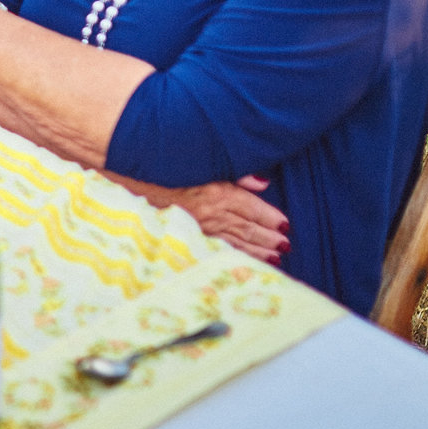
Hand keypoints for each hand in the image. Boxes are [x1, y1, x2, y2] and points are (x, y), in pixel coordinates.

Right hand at [166, 176, 289, 264]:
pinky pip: (219, 250)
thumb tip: (263, 183)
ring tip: (276, 258)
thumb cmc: (177, 171)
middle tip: (286, 245)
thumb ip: (238, 175)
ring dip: (258, 252)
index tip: (285, 225)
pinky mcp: (192, 239)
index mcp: (219, 193)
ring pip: (236, 243)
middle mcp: (213, 214)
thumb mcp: (208, 165)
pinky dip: (236, 257)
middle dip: (269, 239)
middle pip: (248, 229)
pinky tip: (247, 262)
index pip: (252, 209)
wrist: (141, 183)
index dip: (271, 218)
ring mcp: (202, 229)